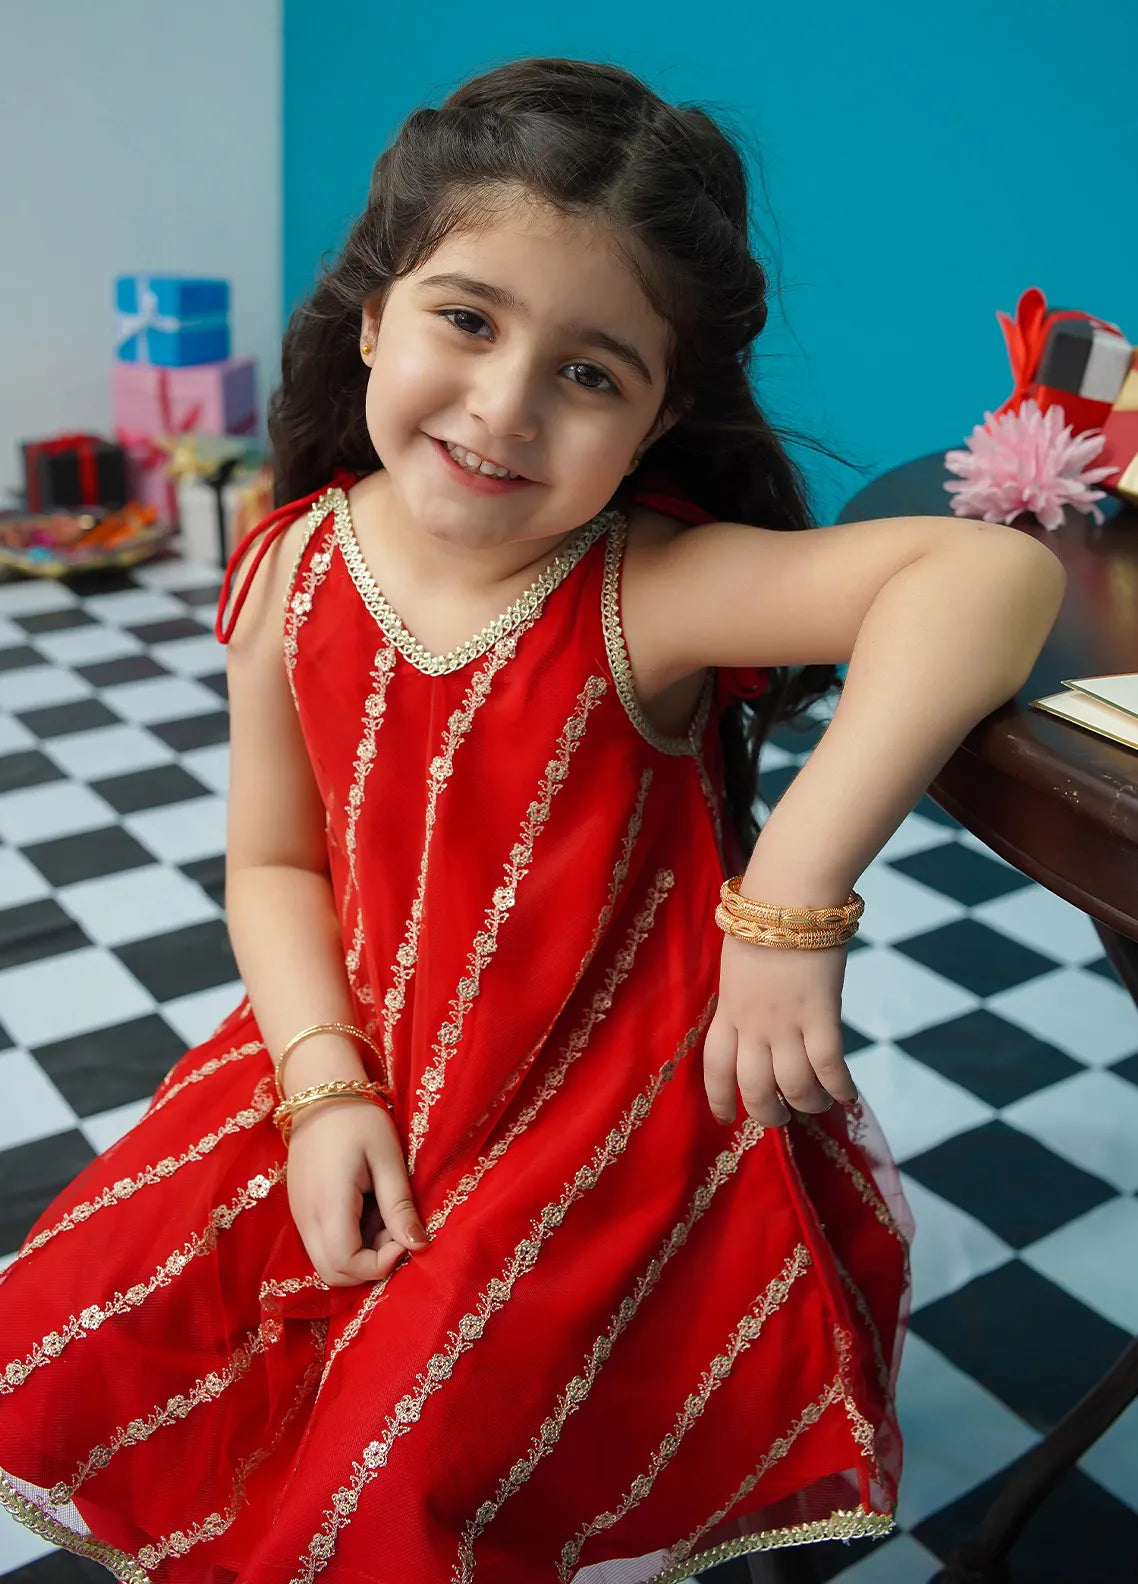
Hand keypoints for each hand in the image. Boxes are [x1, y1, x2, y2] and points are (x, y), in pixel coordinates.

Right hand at [285, 1096, 429, 1285]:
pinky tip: (366, 1211)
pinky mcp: (300, 1210)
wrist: (321, 1092)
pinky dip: (347, 1242)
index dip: (379, 1264)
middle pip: (332, 1273)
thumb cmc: (360, 1119)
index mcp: (329, 1203)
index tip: (405, 1240)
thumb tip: (418, 1247)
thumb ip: (399, 1206)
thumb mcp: (387, 1159)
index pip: (346, 1264)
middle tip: (395, 1231)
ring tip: (382, 1217)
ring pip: (326, 1262)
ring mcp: (299, 1215)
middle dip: (370, 1265)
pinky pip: (321, 1244)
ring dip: (359, 1255)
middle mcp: (306, 1217)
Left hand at [703, 933, 856, 1126]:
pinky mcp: (821, 1013)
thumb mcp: (737, 966)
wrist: (788, 898)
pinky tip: (849, 1096)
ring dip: (808, 1103)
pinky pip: (830, 1065)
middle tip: (782, 1117)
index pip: (715, 1067)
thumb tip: (754, 1025)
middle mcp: (753, 1024)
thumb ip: (743, 999)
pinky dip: (840, 1088)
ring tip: (818, 1103)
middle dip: (768, 1114)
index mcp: (728, 1010)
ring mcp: (786, 1021)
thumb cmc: (764, 922)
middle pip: (754, 1088)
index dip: (720, 1098)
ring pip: (794, 1085)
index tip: (726, 1118)